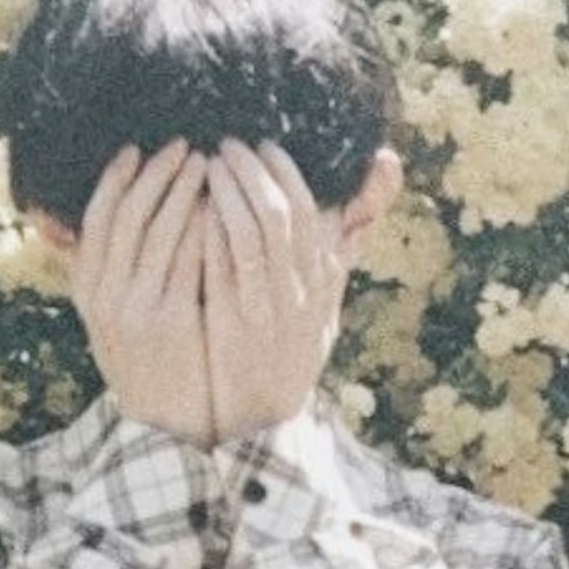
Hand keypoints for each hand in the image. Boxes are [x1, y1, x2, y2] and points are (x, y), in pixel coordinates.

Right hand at [65, 141, 216, 442]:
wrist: (163, 424)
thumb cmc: (146, 364)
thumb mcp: (112, 320)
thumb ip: (109, 273)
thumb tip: (115, 218)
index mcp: (87, 289)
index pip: (96, 218)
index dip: (115, 179)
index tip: (136, 150)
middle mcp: (104, 295)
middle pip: (128, 215)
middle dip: (157, 174)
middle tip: (183, 146)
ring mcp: (136, 306)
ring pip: (159, 229)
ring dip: (183, 190)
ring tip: (207, 164)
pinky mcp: (170, 320)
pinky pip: (188, 258)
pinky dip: (202, 225)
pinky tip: (220, 204)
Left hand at [196, 136, 344, 440]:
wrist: (260, 424)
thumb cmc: (288, 358)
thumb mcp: (325, 305)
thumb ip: (340, 251)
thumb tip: (377, 187)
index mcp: (321, 284)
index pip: (312, 213)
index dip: (286, 173)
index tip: (263, 146)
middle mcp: (300, 294)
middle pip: (280, 216)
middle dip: (252, 173)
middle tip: (226, 145)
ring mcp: (267, 311)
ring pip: (249, 236)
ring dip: (227, 194)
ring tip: (205, 165)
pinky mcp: (232, 328)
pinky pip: (221, 269)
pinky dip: (207, 232)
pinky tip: (190, 208)